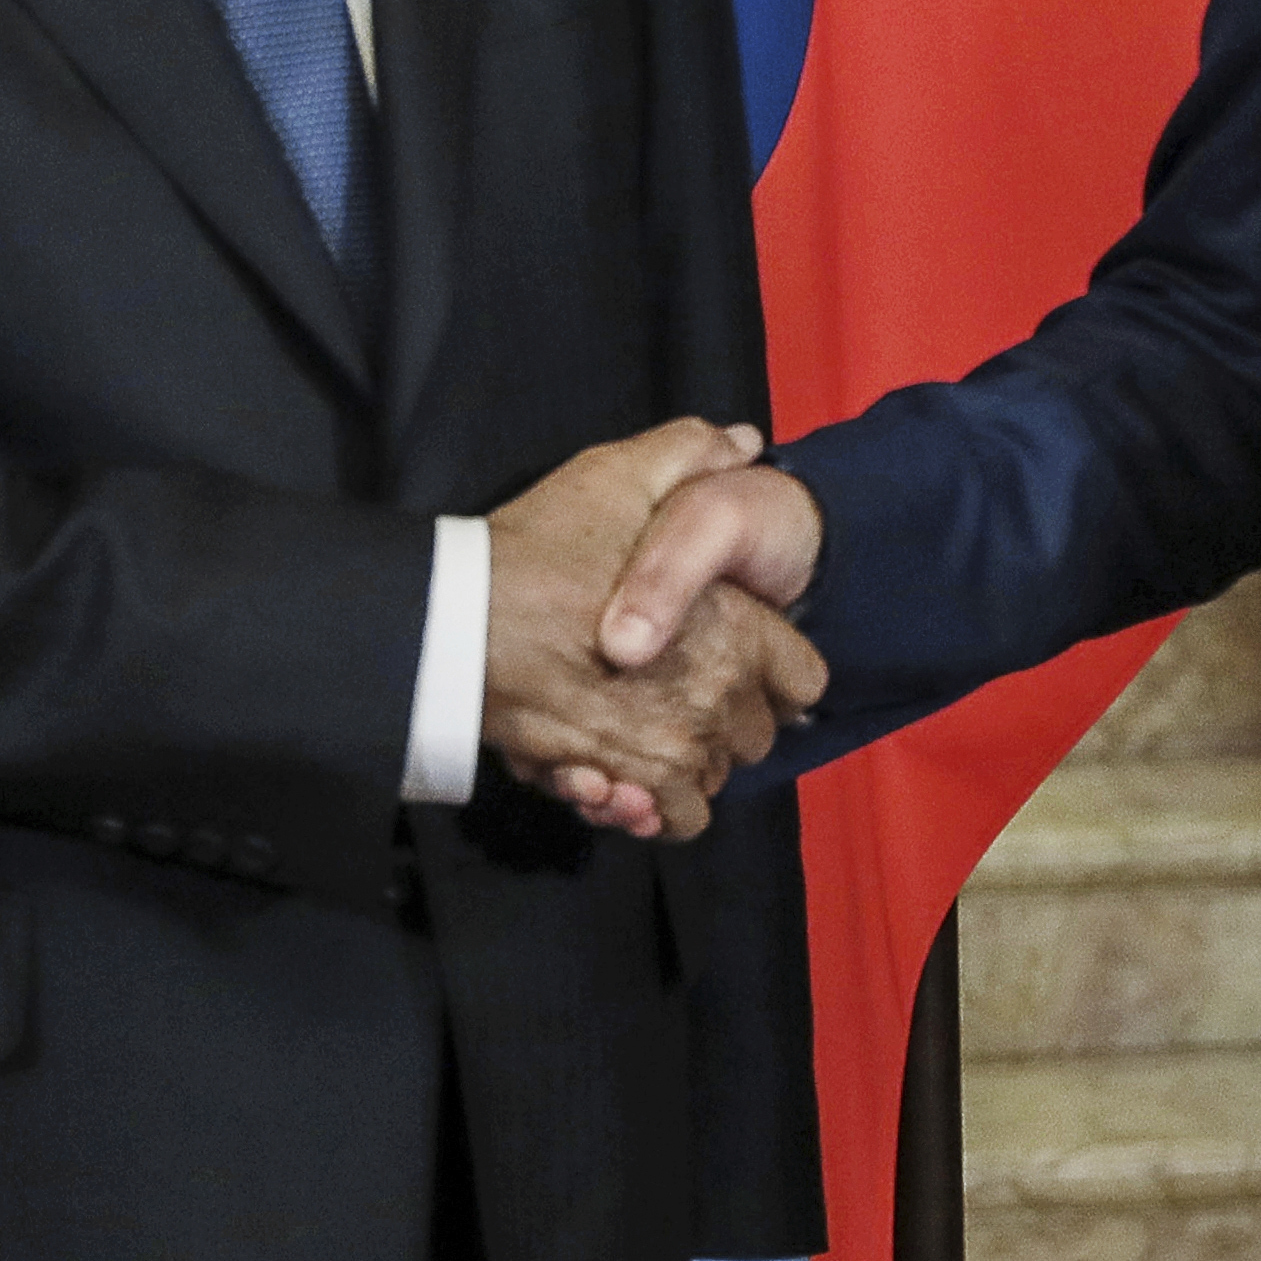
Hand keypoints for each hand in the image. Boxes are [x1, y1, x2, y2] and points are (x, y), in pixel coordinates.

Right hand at [485, 422, 819, 840]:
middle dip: (728, 718)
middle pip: (758, 737)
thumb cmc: (542, 547)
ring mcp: (666, 751)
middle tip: (679, 685)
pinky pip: (663, 818)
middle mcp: (712, 701)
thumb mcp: (620, 474)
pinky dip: (646, 806)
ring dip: (685, 765)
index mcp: (736, 633)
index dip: (777, 668)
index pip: (804, 680)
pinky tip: (618, 773)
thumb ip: (692, 452)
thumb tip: (745, 442)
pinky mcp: (618, 786)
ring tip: (644, 732)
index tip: (742, 655)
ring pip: (710, 781)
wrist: (456, 620)